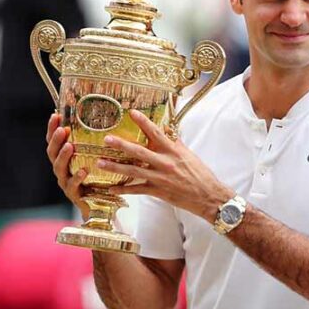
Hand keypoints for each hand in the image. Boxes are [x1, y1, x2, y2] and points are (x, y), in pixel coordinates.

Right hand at [45, 113, 88, 216]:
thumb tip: (106, 119)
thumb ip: (94, 144)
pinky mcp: (74, 195)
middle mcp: (61, 170)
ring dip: (63, 156)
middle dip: (55, 140)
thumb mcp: (94, 159)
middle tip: (61, 129)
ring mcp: (65, 182)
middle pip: (52, 153)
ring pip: (59, 168)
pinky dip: (77, 178)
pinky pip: (73, 186)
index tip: (56, 115)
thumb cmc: (97, 179)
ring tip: (69, 146)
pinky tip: (83, 171)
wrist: (98, 206)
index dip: (52, 129)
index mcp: (64, 159)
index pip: (53, 141)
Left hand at [97, 110, 230, 222]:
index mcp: (173, 151)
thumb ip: (175, 142)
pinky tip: (111, 189)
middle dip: (121, 145)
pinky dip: (123, 190)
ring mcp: (160, 178)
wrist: (208, 196)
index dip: (143, 122)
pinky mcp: (158, 191)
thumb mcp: (189, 154)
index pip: (156, 132)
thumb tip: (167, 129)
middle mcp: (165, 163)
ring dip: (115, 167)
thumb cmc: (200, 174)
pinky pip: (137, 190)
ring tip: (100, 163)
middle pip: (139, 151)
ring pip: (133, 171)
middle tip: (106, 139)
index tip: (131, 113)